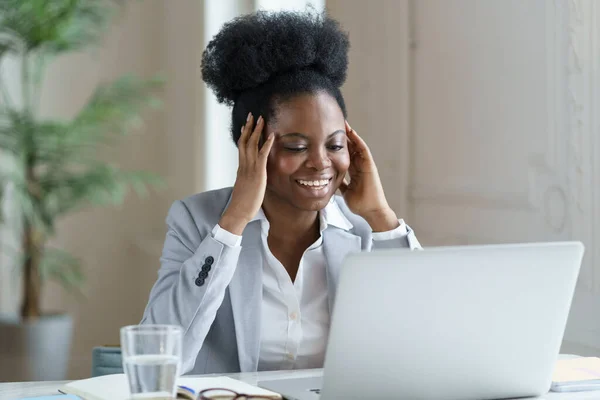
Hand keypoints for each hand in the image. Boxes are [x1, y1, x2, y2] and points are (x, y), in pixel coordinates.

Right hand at [219, 113, 273, 234]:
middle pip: (245, 141)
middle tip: (252, 115)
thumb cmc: (242, 204)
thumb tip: (249, 180)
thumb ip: (247, 181)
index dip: (244, 135)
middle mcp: (244, 165)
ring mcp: (250, 168)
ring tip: (261, 119)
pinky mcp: (258, 173)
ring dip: (257, 130)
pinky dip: (266, 144)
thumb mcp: (245, 188)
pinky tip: (272, 135)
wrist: (238, 211)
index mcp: (241, 168)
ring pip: (252, 144)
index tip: (246, 126)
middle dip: (249, 127)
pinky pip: (262, 155)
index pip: (242, 148)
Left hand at [339, 121, 398, 231]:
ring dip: (350, 134)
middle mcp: (360, 166)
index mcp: (354, 171)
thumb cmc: (360, 203)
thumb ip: (341, 183)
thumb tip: (331, 180)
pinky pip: (363, 150)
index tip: (327, 137)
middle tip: (333, 124)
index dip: (337, 146)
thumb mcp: (345, 190)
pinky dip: (357, 140)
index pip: (344, 155)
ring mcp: (365, 164)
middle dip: (342, 137)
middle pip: (350, 147)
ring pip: (356, 145)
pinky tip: (351, 131)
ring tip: (342, 123)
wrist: (370, 210)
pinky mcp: (370, 165)